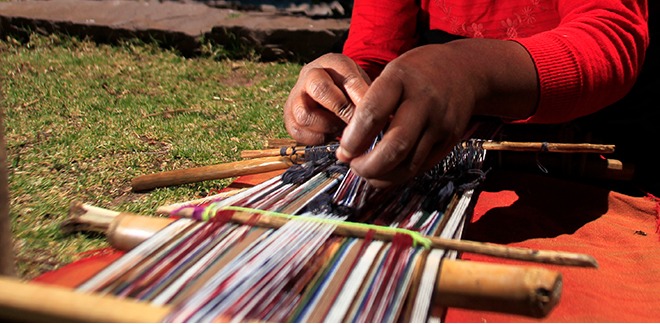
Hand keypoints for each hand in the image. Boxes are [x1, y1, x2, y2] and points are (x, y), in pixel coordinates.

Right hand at [284, 53, 370, 144]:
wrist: (326, 91)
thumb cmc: (348, 89)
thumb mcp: (361, 84)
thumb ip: (368, 96)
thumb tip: (383, 116)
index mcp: (332, 63)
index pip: (347, 77)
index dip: (361, 97)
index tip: (373, 112)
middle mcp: (309, 76)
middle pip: (320, 90)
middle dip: (342, 110)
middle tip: (356, 123)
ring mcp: (296, 97)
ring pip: (305, 116)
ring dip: (329, 127)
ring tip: (343, 129)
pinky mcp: (289, 118)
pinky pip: (299, 132)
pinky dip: (319, 137)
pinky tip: (332, 134)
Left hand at [336, 39, 537, 187]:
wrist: (463, 70)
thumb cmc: (416, 72)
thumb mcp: (391, 73)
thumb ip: (370, 103)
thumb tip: (347, 142)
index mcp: (400, 79)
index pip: (372, 114)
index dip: (353, 139)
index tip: (343, 151)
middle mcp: (423, 101)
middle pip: (395, 146)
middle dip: (368, 165)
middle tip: (353, 165)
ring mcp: (440, 122)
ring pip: (409, 163)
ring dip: (381, 175)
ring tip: (365, 171)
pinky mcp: (449, 139)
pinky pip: (421, 166)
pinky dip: (399, 175)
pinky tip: (385, 172)